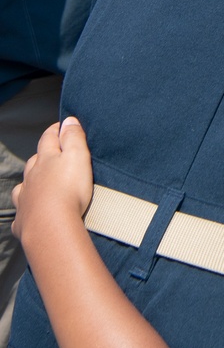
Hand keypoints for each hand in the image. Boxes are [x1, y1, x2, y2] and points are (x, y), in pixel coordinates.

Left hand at [12, 118, 93, 249]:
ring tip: (39, 182)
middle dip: (43, 155)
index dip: (55, 130)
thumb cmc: (68, 189)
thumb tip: (68, 120)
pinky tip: (30, 211)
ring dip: (31, 181)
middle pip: (34, 161)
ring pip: (24, 185)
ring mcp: (25, 198)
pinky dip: (26, 209)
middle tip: (54, 154)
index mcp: (45, 159)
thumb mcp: (78, 156)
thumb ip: (73, 137)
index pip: (48, 138)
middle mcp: (31, 177)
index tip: (62, 125)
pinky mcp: (23, 220)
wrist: (51, 226)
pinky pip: (22, 212)